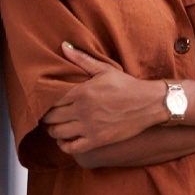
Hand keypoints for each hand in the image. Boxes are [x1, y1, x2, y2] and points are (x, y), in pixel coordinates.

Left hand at [42, 42, 161, 154]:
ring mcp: (89, 127)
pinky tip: (65, 140)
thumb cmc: (127, 86)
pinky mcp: (97, 140)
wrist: (149, 104)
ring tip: (55, 126)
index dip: (45, 100)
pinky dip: (64, 145)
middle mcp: (83, 111)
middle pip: (51, 117)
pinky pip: (71, 148)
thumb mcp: (105, 69)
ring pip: (57, 133)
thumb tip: (64, 46)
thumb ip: (82, 59)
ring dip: (52, 130)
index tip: (45, 100)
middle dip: (46, 116)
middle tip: (48, 114)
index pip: (52, 98)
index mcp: (83, 92)